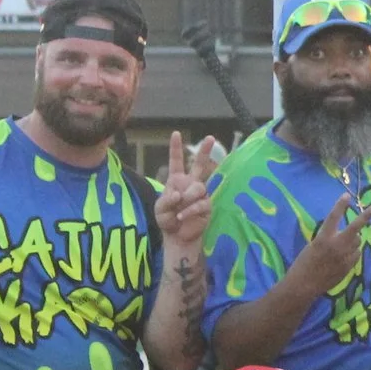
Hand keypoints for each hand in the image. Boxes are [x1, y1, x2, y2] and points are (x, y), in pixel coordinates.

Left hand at [152, 132, 221, 251]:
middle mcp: (190, 184)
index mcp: (177, 180)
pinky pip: (201, 204)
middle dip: (205, 151)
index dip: (176, 148)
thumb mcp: (159, 209)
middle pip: (200, 165)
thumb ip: (166, 200)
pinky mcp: (207, 207)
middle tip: (210, 137)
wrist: (177, 236)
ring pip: (199, 187)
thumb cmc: (167, 219)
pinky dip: (189, 210)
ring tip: (180, 207)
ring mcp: (200, 195)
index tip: (176, 133)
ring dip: (188, 197)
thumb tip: (179, 194)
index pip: (176, 161)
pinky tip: (182, 216)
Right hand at [289, 195, 370, 293]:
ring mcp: (345, 256)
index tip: (347, 195)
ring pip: (357, 241)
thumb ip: (329, 238)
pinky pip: (356, 254)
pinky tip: (342, 258)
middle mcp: (336, 245)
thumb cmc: (304, 263)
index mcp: (323, 237)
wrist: (304, 285)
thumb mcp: (313, 245)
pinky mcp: (349, 266)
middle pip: (355, 228)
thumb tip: (346, 235)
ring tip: (341, 246)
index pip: (334, 217)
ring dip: (353, 239)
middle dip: (366, 217)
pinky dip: (352, 252)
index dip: (340, 205)